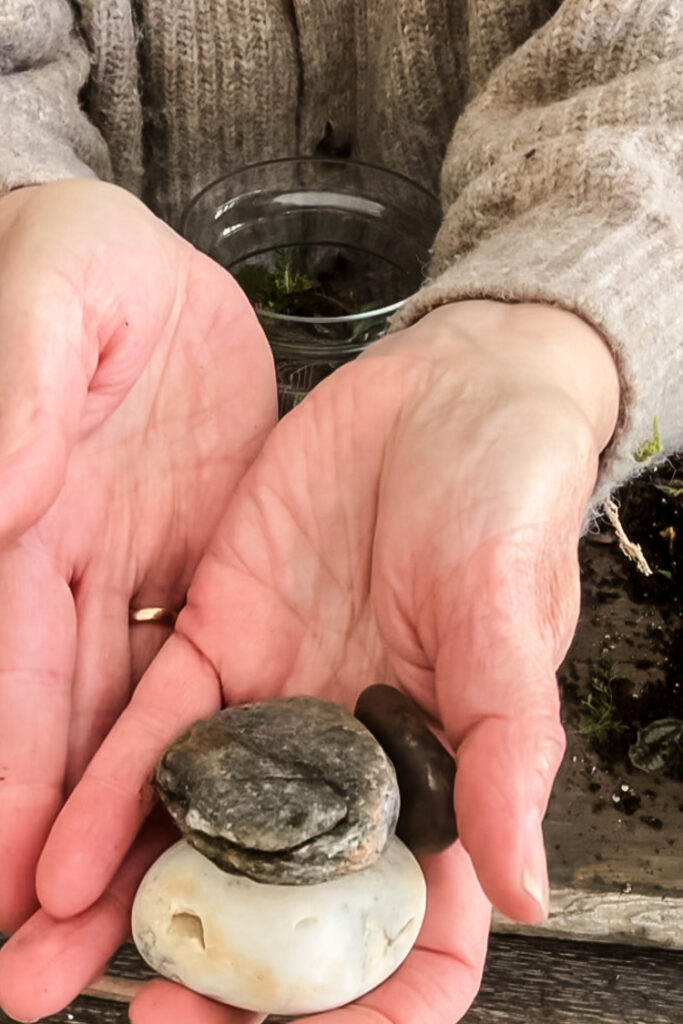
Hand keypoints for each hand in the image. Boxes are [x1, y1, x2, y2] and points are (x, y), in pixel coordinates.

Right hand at [0, 180, 276, 933]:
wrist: (173, 271)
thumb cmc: (78, 260)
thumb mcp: (51, 297)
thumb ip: (13, 393)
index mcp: (19, 522)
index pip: (3, 671)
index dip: (5, 778)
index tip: (8, 885)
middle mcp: (61, 575)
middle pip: (50, 729)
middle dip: (44, 848)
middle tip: (38, 972)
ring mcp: (129, 587)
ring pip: (119, 729)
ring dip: (114, 834)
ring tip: (110, 943)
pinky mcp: (199, 580)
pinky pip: (194, 682)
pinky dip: (196, 760)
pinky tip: (207, 828)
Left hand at [0, 300, 618, 1022]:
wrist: (446, 393)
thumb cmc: (509, 500)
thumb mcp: (515, 613)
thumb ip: (508, 747)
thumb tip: (525, 890)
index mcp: (442, 772)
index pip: (416, 928)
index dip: (375, 1004)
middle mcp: (353, 758)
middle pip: (284, 901)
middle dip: (222, 973)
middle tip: (154, 1020)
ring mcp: (280, 704)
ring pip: (201, 831)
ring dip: (129, 906)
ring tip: (50, 970)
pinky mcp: (220, 640)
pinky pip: (154, 734)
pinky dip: (108, 798)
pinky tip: (62, 857)